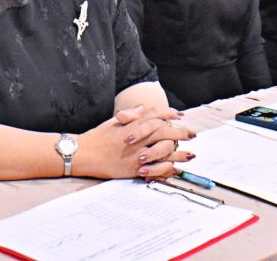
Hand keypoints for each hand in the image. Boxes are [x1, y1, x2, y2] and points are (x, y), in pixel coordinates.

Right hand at [74, 106, 194, 179]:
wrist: (84, 154)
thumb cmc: (98, 137)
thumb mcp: (114, 121)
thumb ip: (130, 114)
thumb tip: (144, 107)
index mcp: (133, 123)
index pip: (156, 114)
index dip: (170, 113)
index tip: (180, 115)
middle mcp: (138, 136)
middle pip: (165, 131)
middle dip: (181, 132)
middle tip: (192, 134)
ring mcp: (137, 152)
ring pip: (164, 150)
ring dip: (179, 152)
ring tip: (190, 154)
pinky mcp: (135, 167)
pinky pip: (156, 167)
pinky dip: (167, 168)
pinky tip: (175, 169)